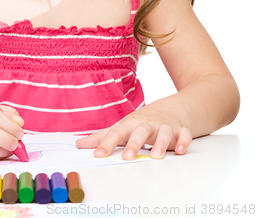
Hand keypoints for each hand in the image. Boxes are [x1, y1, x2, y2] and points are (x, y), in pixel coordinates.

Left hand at [76, 109, 191, 159]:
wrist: (171, 108)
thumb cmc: (142, 121)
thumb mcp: (122, 126)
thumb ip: (102, 136)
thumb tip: (79, 144)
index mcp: (131, 124)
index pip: (117, 133)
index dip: (106, 144)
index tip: (97, 155)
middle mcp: (147, 125)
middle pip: (140, 131)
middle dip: (134, 144)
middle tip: (127, 157)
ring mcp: (164, 127)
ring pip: (164, 133)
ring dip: (161, 143)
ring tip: (156, 156)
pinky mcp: (180, 131)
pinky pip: (184, 134)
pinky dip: (184, 141)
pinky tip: (181, 150)